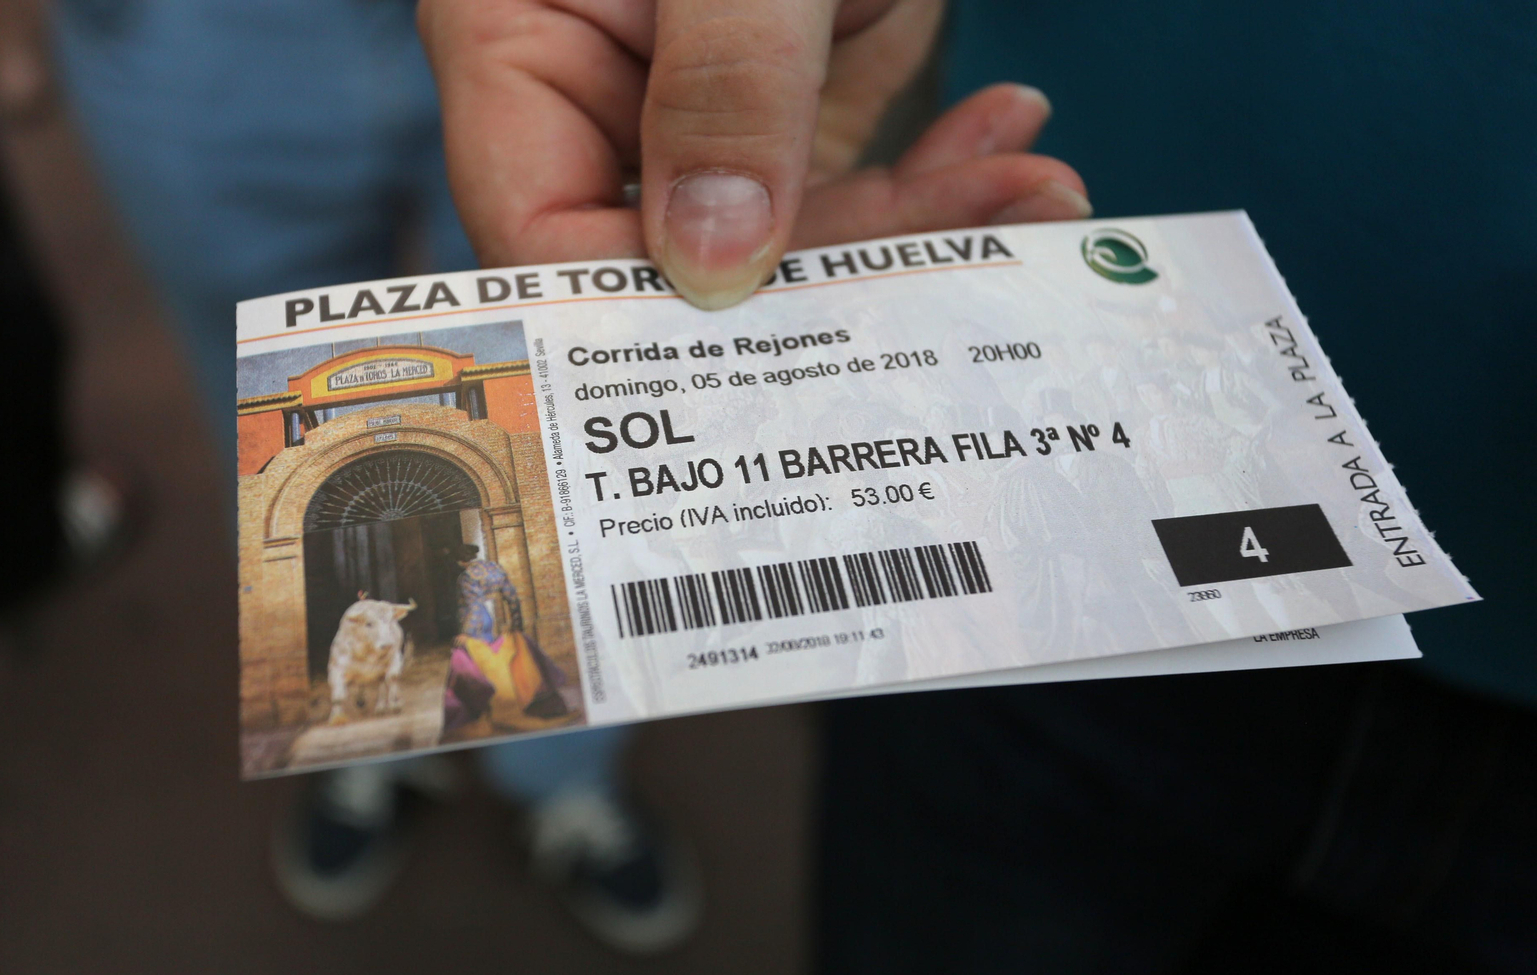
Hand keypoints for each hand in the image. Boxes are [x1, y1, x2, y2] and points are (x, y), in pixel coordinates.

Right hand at [418, 0, 1088, 308]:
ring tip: (1033, 205)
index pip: (546, 232)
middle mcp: (603, 93)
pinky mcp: (797, 95)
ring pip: (793, 233)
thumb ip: (727, 83)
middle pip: (683, 260)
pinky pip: (857, 173)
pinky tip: (1014, 141)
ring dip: (919, 227)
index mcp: (519, 44)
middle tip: (955, 294)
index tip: (765, 351)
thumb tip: (717, 268)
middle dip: (829, 283)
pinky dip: (940, 168)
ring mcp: (705, 103)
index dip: (639, 313)